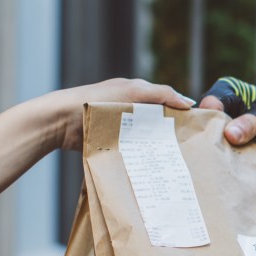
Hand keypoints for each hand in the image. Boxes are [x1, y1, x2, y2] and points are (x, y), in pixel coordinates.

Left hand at [46, 78, 194, 151]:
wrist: (60, 121)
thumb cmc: (95, 100)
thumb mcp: (132, 92)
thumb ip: (161, 94)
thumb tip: (188, 102)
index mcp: (134, 93)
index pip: (164, 102)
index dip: (180, 112)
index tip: (195, 127)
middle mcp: (128, 108)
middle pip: (155, 121)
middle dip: (169, 132)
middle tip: (186, 147)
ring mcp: (118, 126)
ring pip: (143, 137)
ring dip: (154, 146)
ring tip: (171, 158)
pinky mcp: (109, 142)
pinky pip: (129, 149)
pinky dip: (138, 155)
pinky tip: (149, 163)